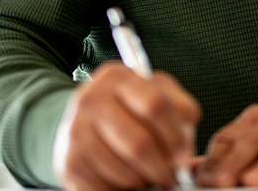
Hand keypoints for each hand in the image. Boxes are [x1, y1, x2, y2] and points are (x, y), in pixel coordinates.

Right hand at [53, 61, 200, 190]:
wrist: (84, 125)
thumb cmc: (128, 112)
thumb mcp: (157, 98)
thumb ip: (180, 111)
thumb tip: (187, 145)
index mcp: (118, 77)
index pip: (155, 105)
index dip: (175, 136)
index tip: (184, 156)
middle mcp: (92, 98)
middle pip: (139, 143)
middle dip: (161, 167)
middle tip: (170, 176)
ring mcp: (76, 129)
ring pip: (125, 170)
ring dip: (143, 179)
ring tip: (146, 174)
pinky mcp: (70, 160)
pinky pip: (108, 186)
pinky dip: (123, 188)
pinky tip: (126, 178)